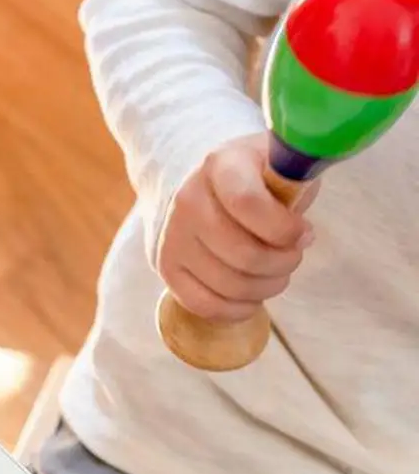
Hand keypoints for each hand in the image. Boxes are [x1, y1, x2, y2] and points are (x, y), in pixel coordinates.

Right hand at [159, 135, 315, 322]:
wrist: (198, 187)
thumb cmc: (251, 177)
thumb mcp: (276, 163)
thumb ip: (294, 188)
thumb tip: (302, 237)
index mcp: (220, 165)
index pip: (249, 204)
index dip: (284, 229)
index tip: (305, 234)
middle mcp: (188, 202)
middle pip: (242, 253)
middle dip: (281, 264)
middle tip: (293, 258)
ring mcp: (173, 239)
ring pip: (227, 284)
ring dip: (263, 288)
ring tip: (277, 277)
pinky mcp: (167, 269)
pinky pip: (204, 305)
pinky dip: (236, 309)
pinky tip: (253, 299)